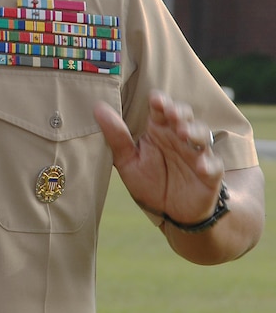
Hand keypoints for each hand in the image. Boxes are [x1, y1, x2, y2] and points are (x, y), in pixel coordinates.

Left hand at [94, 90, 223, 224]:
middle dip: (179, 112)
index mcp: (158, 130)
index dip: (160, 102)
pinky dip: (208, 165)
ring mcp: (196, 154)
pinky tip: (201, 166)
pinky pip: (214, 166)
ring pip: (201, 135)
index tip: (154, 99)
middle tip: (170, 113)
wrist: (172, 213)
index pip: (161, 109)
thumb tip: (98, 108)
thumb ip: (116, 137)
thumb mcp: (128, 161)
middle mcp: (179, 137)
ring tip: (183, 133)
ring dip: (194, 132)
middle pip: (184, 116)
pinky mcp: (210, 174)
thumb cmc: (149, 181)